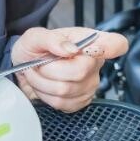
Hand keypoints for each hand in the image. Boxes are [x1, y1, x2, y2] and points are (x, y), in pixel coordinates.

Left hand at [11, 26, 127, 111]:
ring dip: (43, 83)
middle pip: (79, 71)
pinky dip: (46, 96)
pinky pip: (63, 104)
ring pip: (66, 90)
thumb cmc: (33, 49)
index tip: (92, 50)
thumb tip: (70, 49)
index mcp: (88, 41)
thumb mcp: (35, 36)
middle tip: (38, 63)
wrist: (24, 67)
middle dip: (48, 69)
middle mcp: (94, 63)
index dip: (110, 48)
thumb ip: (50, 39)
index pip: (115, 43)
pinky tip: (45, 85)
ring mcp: (90, 83)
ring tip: (38, 73)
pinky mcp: (81, 101)